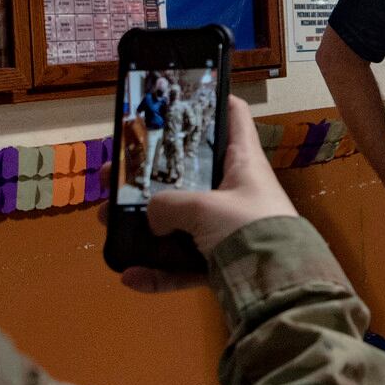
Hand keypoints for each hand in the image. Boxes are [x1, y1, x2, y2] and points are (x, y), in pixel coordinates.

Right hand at [122, 96, 295, 293]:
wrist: (278, 287)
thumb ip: (168, 204)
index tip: (181, 97)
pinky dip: (158, 272)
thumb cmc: (248, 228)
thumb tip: (151, 217)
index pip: (234, 117)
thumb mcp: (204, 207)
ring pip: (178, 222)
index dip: (213, 100)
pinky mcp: (222, 264)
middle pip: (187, 174)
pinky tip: (130, 276)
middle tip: (113, 174)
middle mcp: (236, 192)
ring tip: (106, 220)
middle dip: (147, 175)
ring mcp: (228, 229)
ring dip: (141, 224)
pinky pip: (183, 265)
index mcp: (243, 163)